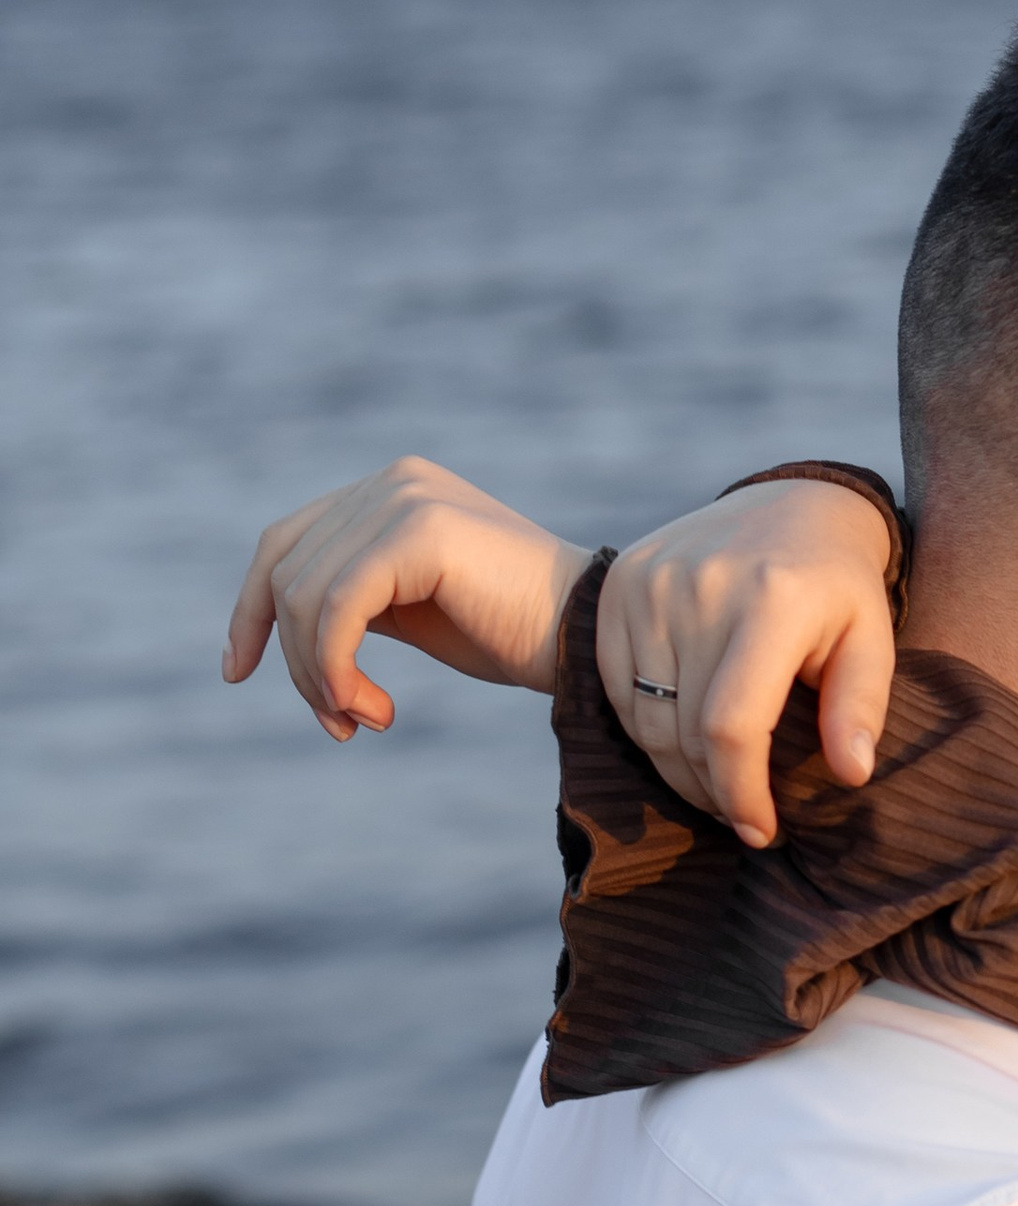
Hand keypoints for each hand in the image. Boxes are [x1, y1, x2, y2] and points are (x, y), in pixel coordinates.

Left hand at [223, 459, 586, 736]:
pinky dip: (335, 666)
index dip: (251, 610)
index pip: (286, 543)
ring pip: (304, 595)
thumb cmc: (515, 635)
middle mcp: (393, 480)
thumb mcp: (416, 611)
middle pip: (286, 573)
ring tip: (362, 721)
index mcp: (390, 490)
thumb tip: (284, 635)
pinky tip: (367, 708)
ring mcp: (405, 497)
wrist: (591, 640)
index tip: (238, 671)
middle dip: (298, 662)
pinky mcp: (420, 528)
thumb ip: (356, 601)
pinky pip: (336, 607)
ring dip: (319, 676)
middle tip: (339, 725)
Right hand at [598, 477, 898, 846]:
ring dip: (679, 770)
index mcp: (771, 600)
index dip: (740, 792)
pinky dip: (649, 730)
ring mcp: (651, 583)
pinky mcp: (620, 585)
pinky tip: (686, 741)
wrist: (790, 502)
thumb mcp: (872, 638)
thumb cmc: (839, 586)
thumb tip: (852, 774)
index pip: (733, 725)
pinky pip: (618, 689)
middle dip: (714, 791)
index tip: (760, 830)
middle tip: (744, 815)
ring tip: (719, 786)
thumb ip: (860, 706)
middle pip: (685, 731)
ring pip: (647, 718)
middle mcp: (702, 587)